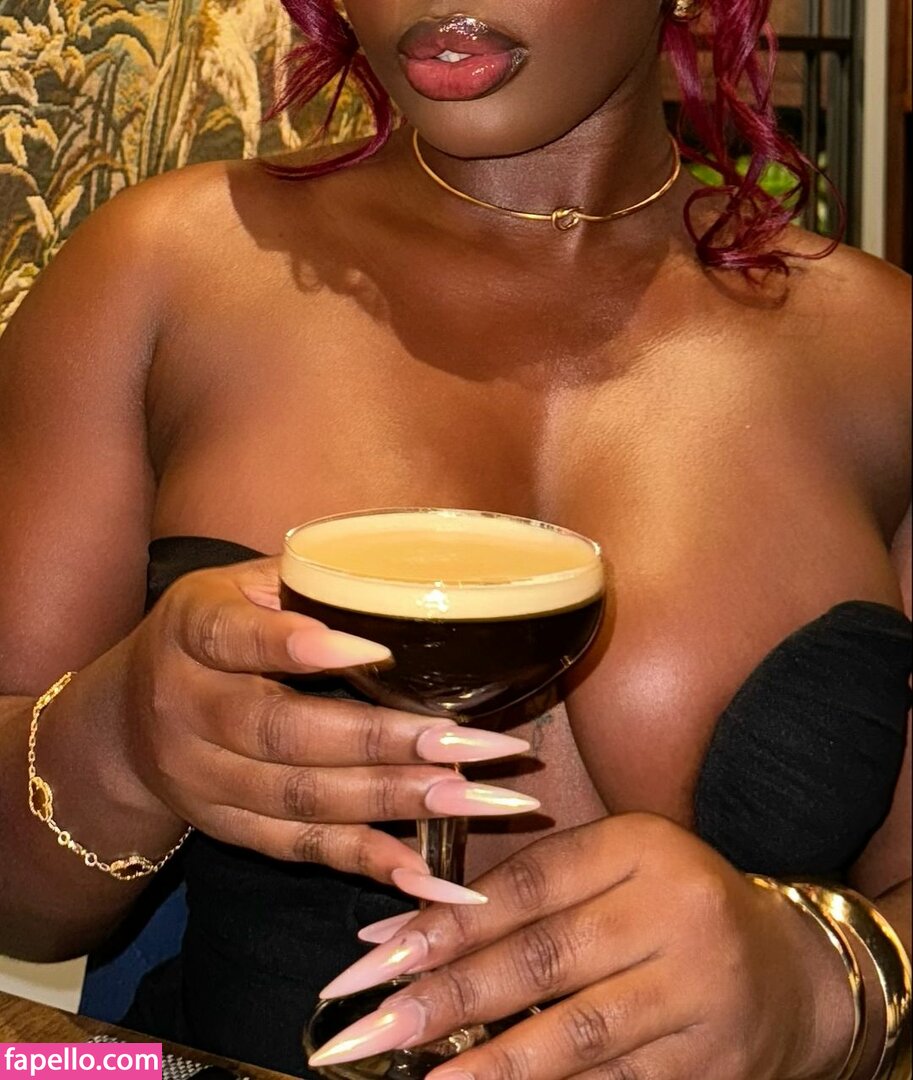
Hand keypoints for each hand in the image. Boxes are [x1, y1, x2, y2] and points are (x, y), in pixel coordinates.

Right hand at [115, 556, 535, 896]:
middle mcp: (188, 709)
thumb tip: (410, 579)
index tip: (380, 652)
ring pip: (300, 798)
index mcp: (191, 631)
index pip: (235, 638)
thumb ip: (307, 581)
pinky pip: (299, 849)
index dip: (299, 647)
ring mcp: (203, 779)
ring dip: (393, 802)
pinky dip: (366, 862)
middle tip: (471, 742)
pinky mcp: (227, 827)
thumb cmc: (215, 632)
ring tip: (473, 796)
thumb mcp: (239, 588)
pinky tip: (429, 873)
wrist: (130, 719)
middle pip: (283, 732)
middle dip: (383, 741)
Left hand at [309, 814, 857, 1078]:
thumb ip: (524, 891)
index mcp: (640, 846)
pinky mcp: (713, 1065)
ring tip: (421, 1078)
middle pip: (543, 959)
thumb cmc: (678, 905)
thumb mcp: (615, 869)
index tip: (375, 955)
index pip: (528, 884)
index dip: (448, 922)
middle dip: (446, 997)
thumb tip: (401, 929)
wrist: (794, 971)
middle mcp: (674, 912)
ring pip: (577, 1034)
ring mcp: (699, 993)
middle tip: (368, 1026)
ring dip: (490, 1063)